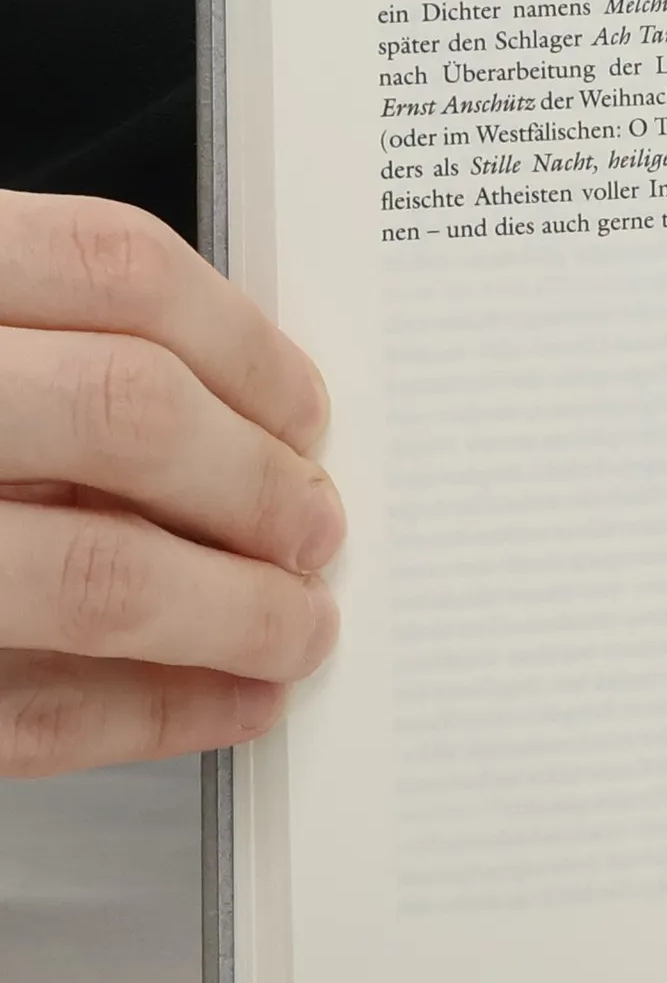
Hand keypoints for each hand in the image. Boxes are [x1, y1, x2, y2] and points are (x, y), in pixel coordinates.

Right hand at [0, 192, 343, 775]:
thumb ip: (35, 347)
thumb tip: (247, 420)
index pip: (113, 268)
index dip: (247, 347)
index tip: (311, 412)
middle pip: (124, 413)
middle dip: (259, 485)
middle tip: (321, 529)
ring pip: (90, 577)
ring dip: (232, 614)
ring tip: (298, 631)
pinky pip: (25, 713)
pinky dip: (152, 714)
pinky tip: (228, 705)